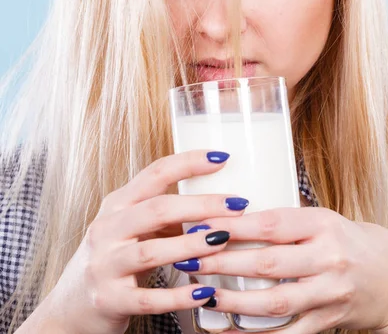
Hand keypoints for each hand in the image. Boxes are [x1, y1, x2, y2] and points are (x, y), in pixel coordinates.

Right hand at [17, 150, 246, 333]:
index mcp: (117, 205)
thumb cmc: (116, 258)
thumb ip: (167, 214)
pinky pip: (148, 299)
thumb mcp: (133, 227)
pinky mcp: (109, 300)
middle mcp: (106, 230)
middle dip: (200, 205)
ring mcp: (104, 266)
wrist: (71, 307)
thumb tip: (221, 203)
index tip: (221, 157)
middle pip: (156, 209)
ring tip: (223, 241)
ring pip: (150, 251)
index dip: (188, 163)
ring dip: (190, 246)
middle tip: (237, 204)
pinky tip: (205, 292)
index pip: (154, 174)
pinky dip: (179, 297)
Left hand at [185, 207, 387, 332]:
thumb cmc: (351, 243)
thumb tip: (232, 219)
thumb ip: (287, 224)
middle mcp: (330, 257)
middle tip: (189, 259)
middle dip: (223, 263)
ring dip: (235, 301)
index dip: (233, 227)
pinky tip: (231, 331)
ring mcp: (331, 292)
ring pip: (276, 301)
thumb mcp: (325, 222)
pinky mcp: (330, 320)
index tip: (201, 226)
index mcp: (325, 224)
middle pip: (268, 263)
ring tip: (204, 296)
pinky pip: (289, 332)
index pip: (271, 224)